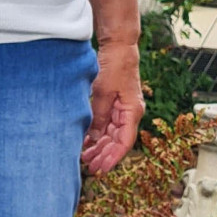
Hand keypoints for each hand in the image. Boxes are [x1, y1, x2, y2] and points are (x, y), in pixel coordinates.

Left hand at [81, 41, 143, 173]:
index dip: (113, 157)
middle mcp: (129, 113)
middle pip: (117, 141)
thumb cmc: (116, 65)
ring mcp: (122, 109)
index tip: (102, 169)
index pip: (125, 142)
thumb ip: (98, 116)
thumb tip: (93, 138)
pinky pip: (107, 124)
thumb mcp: (103, 92)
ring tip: (85, 157)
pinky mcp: (114, 103)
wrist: (118, 46)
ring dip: (99, 146)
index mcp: (132, 111)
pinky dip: (97, 134)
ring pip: (111, 134)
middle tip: (89, 167)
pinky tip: (86, 142)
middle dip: (104, 155)